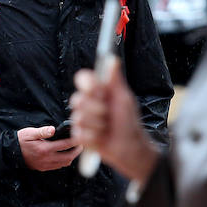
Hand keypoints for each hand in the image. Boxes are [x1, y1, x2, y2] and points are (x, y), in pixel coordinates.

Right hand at [17, 125, 82, 170]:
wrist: (11, 152)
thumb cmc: (21, 140)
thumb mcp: (30, 132)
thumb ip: (43, 131)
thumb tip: (53, 129)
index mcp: (45, 149)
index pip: (65, 145)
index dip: (75, 141)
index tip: (81, 137)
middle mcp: (46, 158)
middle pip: (68, 157)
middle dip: (77, 151)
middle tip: (81, 145)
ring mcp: (45, 165)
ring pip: (64, 163)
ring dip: (71, 157)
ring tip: (74, 149)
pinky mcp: (43, 168)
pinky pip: (58, 166)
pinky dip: (64, 161)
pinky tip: (65, 155)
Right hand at [70, 65, 158, 183]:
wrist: (130, 148)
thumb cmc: (129, 122)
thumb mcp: (124, 99)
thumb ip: (115, 80)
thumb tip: (112, 59)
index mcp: (98, 92)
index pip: (82, 78)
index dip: (88, 85)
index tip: (99, 91)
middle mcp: (88, 104)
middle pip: (77, 99)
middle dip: (96, 109)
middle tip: (108, 114)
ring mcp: (83, 120)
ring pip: (79, 118)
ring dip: (97, 125)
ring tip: (107, 128)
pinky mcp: (80, 136)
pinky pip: (79, 134)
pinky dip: (94, 137)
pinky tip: (102, 138)